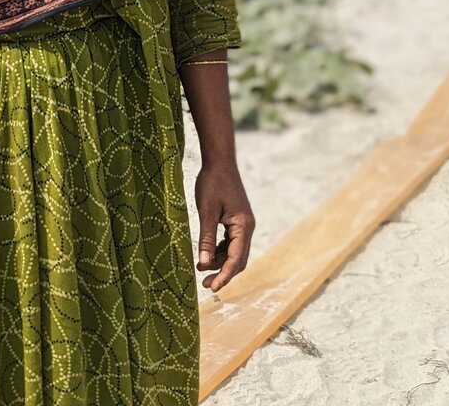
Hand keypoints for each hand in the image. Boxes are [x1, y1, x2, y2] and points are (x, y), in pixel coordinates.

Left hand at [195, 163, 254, 291]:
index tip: (212, 288)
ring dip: (220, 262)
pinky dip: (220, 251)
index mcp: (243, 226)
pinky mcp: (236, 220)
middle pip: (238, 259)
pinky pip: (230, 242)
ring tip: (201, 268)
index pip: (236, 259)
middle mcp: (247, 227)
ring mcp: (242, 224)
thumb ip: (206, 237)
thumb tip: (204, 263)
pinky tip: (207, 254)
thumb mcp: (206, 210)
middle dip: (223, 272)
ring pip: (234, 252)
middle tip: (205, 284)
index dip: (224, 275)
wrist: (219, 161)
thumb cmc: (212, 183)